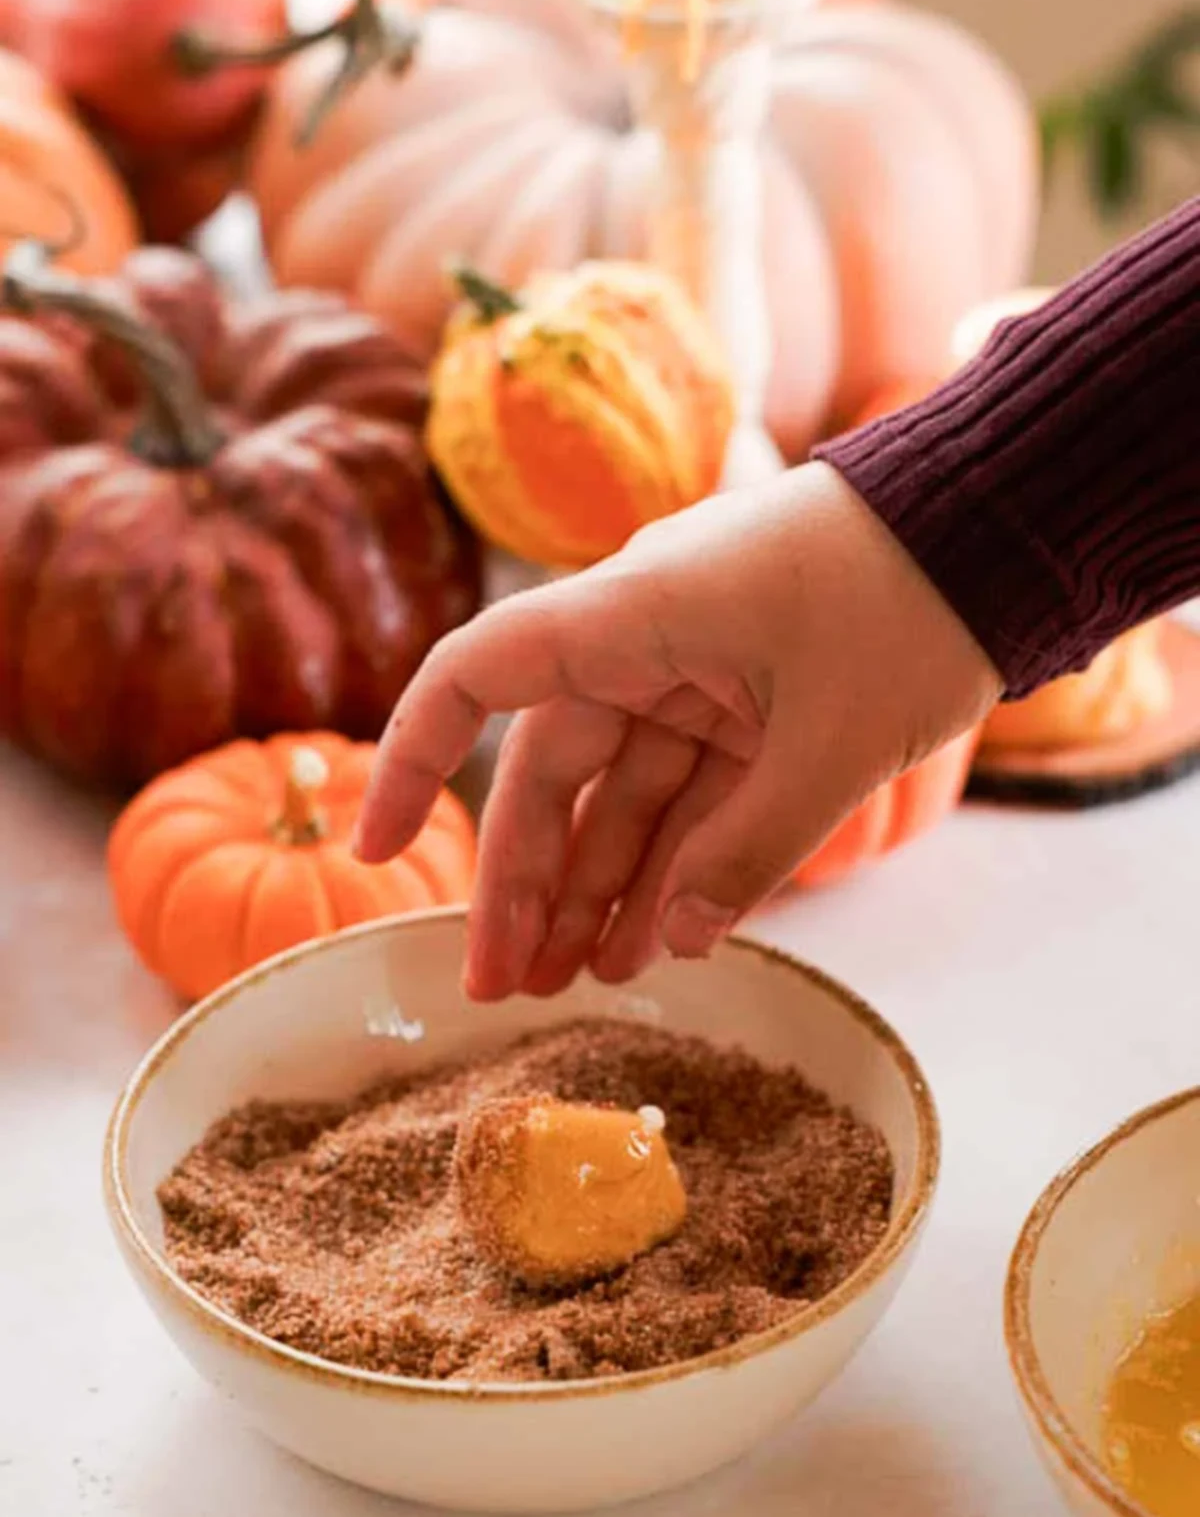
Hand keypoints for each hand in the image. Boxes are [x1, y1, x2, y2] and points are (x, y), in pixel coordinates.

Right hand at [355, 463, 1000, 998]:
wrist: (1002, 529)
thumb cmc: (912, 603)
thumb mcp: (833, 743)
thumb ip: (748, 849)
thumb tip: (677, 942)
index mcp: (631, 616)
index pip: (478, 675)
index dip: (415, 760)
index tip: (377, 847)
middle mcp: (643, 640)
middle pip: (553, 771)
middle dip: (531, 883)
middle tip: (507, 988)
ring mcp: (695, 672)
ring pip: (622, 795)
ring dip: (603, 889)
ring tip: (578, 985)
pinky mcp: (747, 698)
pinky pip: (690, 791)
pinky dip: (676, 861)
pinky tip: (656, 941)